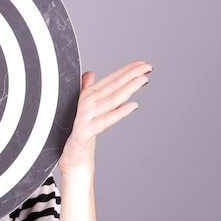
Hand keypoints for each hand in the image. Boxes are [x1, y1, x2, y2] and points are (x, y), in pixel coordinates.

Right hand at [58, 60, 151, 174]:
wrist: (72, 155)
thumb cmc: (80, 131)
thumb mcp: (84, 108)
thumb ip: (86, 89)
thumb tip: (89, 74)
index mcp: (87, 97)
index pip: (110, 80)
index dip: (126, 71)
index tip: (141, 64)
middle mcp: (87, 104)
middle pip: (112, 87)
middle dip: (130, 76)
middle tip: (147, 68)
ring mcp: (86, 117)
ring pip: (111, 100)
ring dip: (127, 89)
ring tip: (143, 80)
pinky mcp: (85, 131)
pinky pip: (105, 121)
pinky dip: (118, 113)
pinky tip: (133, 106)